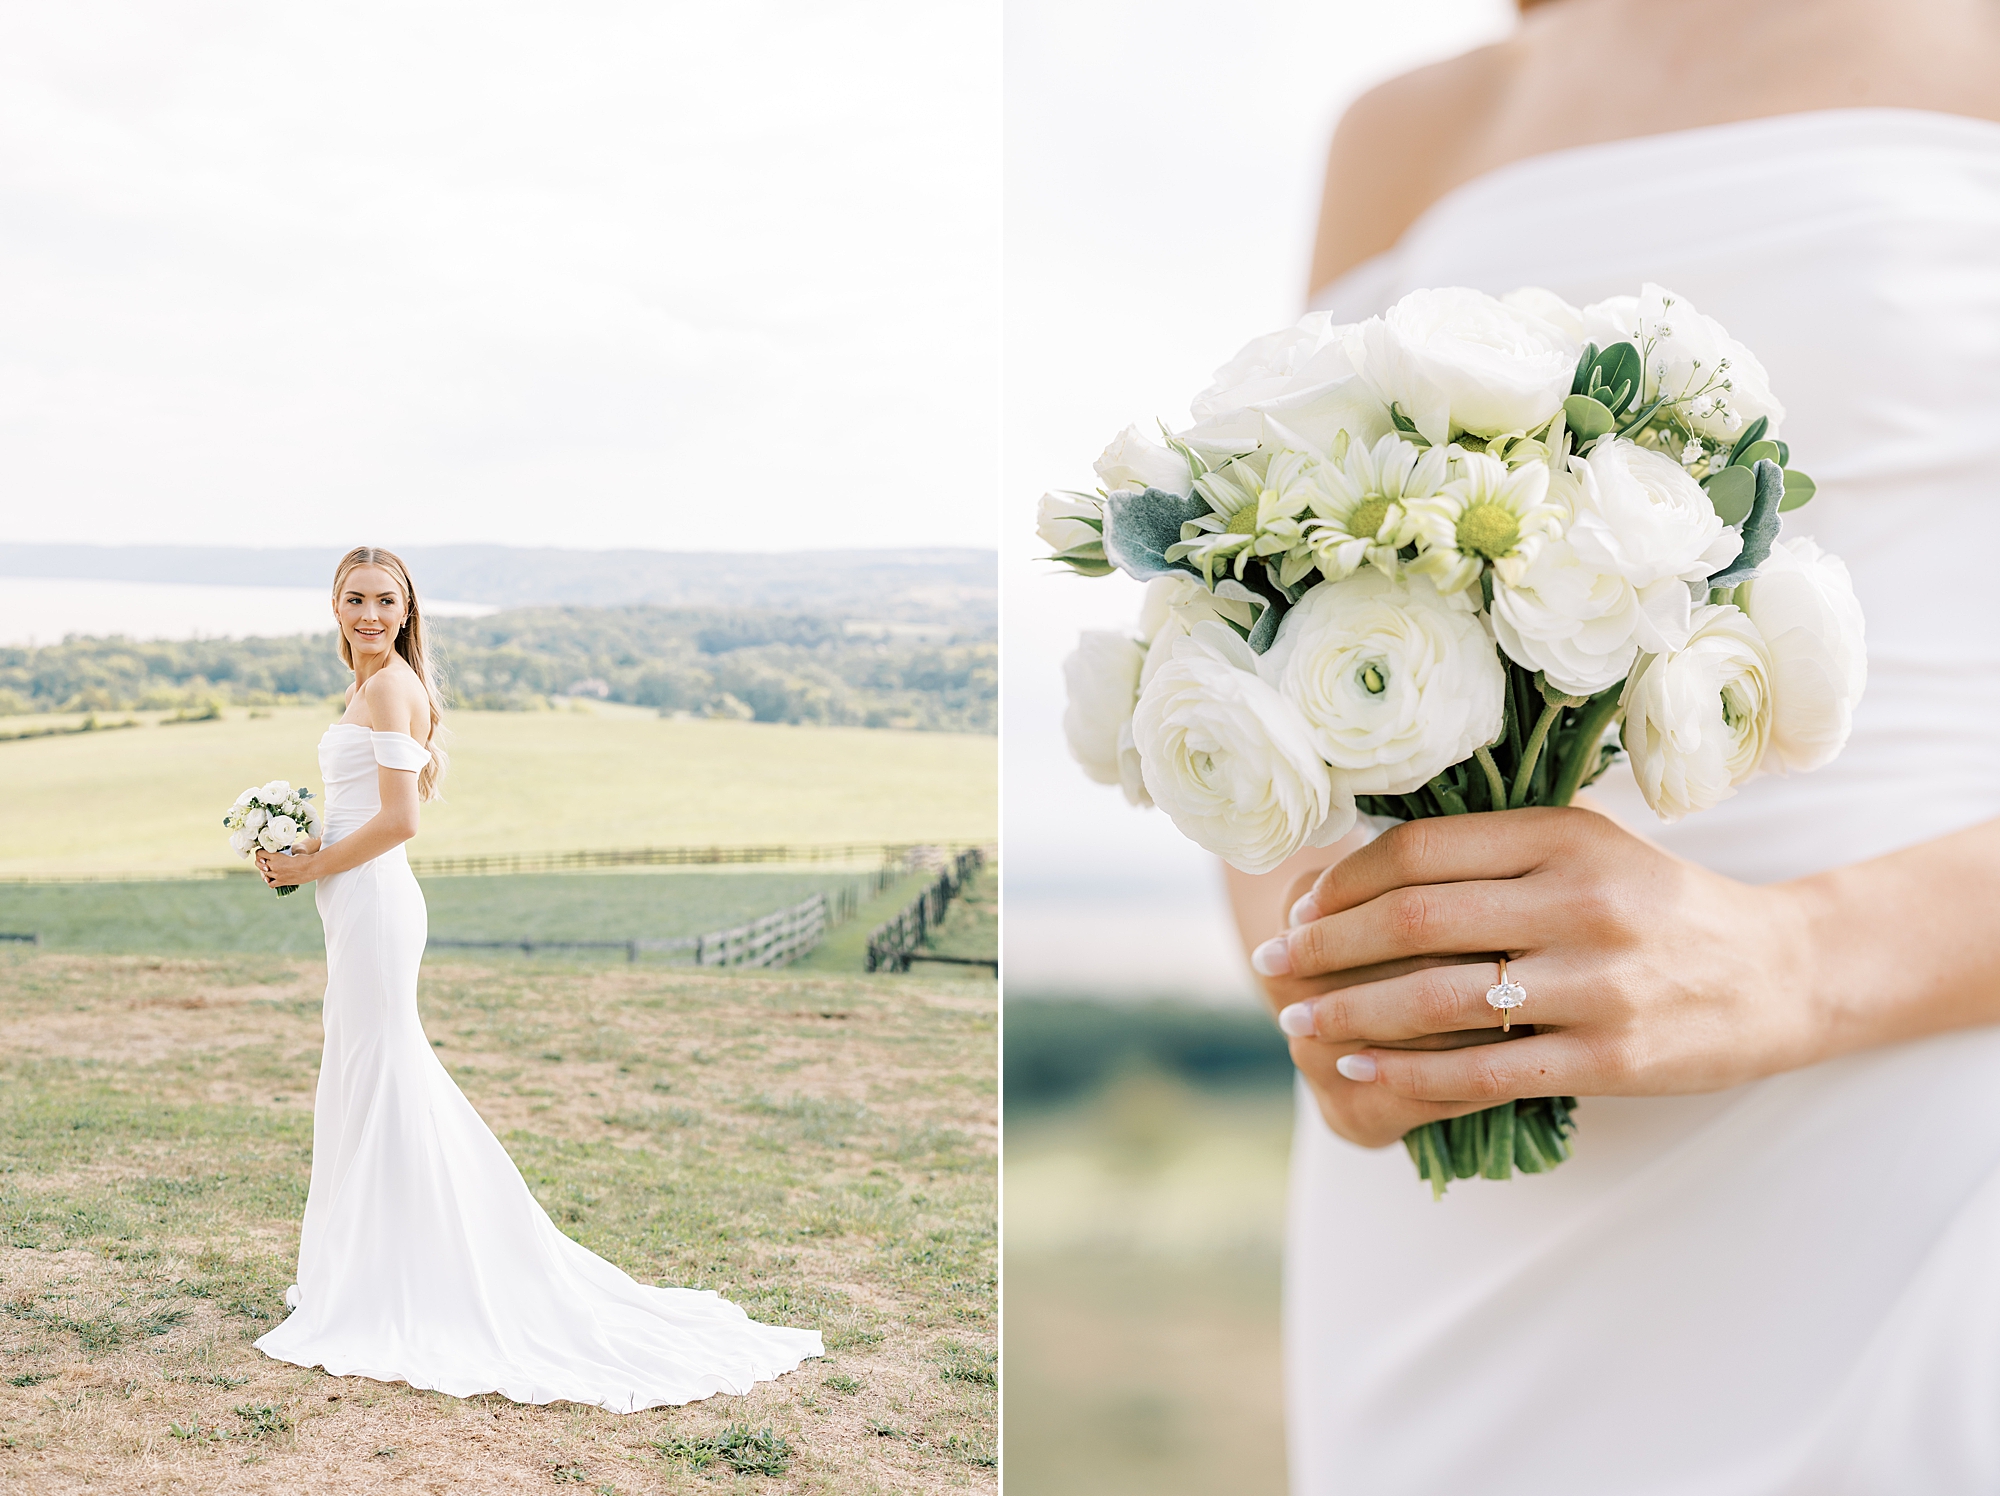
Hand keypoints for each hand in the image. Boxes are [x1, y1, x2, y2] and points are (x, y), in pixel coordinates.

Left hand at [255, 846, 318, 888]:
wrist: (311, 867)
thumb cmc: (303, 857)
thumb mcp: (290, 852)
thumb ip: (280, 854)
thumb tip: (275, 854)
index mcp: (275, 856)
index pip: (260, 853)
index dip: (260, 853)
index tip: (263, 854)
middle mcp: (273, 865)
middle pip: (259, 864)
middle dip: (261, 863)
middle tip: (265, 862)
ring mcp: (276, 874)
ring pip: (264, 874)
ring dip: (266, 872)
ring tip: (271, 870)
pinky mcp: (281, 881)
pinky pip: (270, 883)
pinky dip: (270, 881)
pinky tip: (273, 879)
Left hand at [1248, 808, 1821, 1148]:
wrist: (1779, 974)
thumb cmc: (1655, 905)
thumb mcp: (1586, 847)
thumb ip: (1492, 849)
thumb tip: (1360, 864)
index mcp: (1563, 836)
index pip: (1419, 850)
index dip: (1341, 881)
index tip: (1298, 908)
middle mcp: (1579, 901)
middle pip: (1413, 922)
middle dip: (1323, 948)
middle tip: (1272, 967)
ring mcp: (1597, 983)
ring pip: (1438, 1001)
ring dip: (1350, 1015)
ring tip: (1301, 1023)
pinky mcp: (1610, 1057)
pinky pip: (1483, 1071)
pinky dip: (1408, 1074)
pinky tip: (1357, 1072)